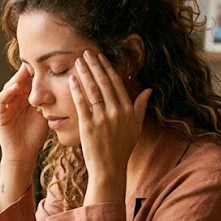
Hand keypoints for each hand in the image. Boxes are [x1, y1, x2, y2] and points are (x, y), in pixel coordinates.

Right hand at [0, 64, 48, 163]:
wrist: (24, 154)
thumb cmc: (36, 135)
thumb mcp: (46, 113)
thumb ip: (50, 100)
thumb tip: (67, 88)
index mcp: (25, 98)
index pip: (29, 80)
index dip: (37, 71)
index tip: (48, 61)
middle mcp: (14, 99)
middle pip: (20, 79)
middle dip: (27, 70)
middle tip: (36, 59)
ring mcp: (5, 105)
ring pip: (10, 86)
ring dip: (17, 78)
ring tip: (26, 70)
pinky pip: (1, 99)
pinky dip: (8, 92)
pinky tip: (16, 87)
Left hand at [69, 50, 151, 203]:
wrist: (109, 168)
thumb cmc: (122, 148)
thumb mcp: (136, 127)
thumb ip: (140, 107)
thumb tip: (148, 90)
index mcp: (128, 110)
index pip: (116, 83)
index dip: (107, 68)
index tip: (100, 57)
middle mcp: (116, 112)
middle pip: (104, 83)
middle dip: (94, 65)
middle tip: (86, 52)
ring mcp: (102, 119)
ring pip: (93, 90)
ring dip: (85, 73)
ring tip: (78, 61)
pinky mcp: (88, 126)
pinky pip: (82, 103)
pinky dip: (77, 89)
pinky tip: (71, 79)